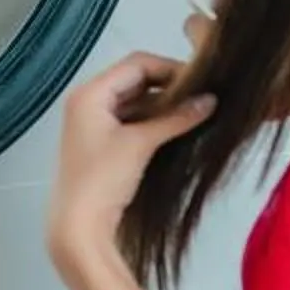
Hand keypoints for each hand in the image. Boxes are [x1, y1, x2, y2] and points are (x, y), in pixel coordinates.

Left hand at [46, 51, 213, 289]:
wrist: (78, 226)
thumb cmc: (103, 178)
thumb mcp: (141, 144)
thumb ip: (177, 119)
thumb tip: (211, 100)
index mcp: (90, 93)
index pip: (136, 64)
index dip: (170, 68)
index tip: (202, 79)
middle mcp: (87, 100)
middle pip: (134, 80)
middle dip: (168, 87)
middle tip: (203, 95)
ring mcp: (92, 122)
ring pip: (134, 101)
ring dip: (162, 105)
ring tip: (196, 110)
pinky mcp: (100, 142)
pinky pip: (130, 120)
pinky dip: (152, 121)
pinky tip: (178, 127)